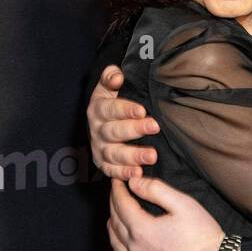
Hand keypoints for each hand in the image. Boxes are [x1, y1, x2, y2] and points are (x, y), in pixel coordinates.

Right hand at [87, 65, 159, 179]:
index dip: (125, 109)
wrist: (105, 119)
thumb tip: (117, 76)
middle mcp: (96, 130)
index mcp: (98, 108)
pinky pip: (112, 171)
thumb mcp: (110, 84)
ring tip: (152, 156)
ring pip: (114, 154)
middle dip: (134, 130)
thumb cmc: (115, 99)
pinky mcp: (104, 164)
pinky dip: (124, 173)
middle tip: (155, 127)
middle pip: (113, 132)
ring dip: (133, 156)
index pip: (110, 109)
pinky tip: (138, 174)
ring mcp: (99, 148)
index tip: (142, 110)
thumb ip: (111, 76)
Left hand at [108, 176, 225, 250]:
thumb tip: (133, 182)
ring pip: (114, 245)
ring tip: (116, 217)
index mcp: (142, 229)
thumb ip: (155, 190)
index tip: (117, 181)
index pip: (121, 204)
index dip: (117, 190)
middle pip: (115, 223)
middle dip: (114, 205)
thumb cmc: (202, 235)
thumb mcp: (183, 203)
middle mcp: (134, 250)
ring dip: (113, 228)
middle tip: (117, 194)